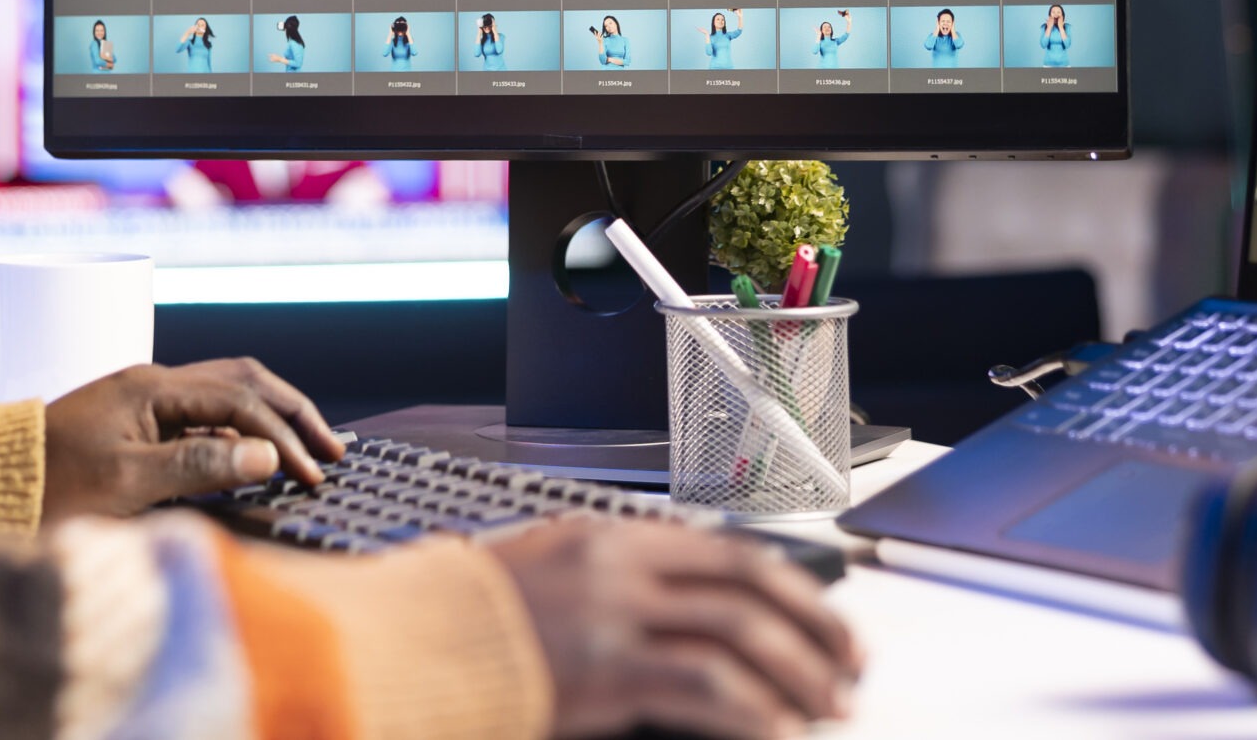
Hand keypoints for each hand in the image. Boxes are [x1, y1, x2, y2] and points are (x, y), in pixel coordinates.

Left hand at [40, 359, 344, 521]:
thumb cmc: (51, 485)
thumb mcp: (127, 482)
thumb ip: (200, 465)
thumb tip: (269, 454)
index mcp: (153, 388)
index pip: (239, 400)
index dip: (283, 436)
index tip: (312, 475)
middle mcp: (154, 382)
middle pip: (243, 380)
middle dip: (292, 411)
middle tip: (333, 448)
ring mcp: (146, 399)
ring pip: (227, 389)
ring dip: (271, 414)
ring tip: (308, 444)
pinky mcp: (138, 420)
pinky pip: (206, 411)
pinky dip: (242, 427)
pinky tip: (256, 452)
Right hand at [486, 518, 860, 738]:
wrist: (408, 645)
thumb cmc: (469, 625)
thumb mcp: (547, 578)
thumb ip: (616, 586)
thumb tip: (690, 620)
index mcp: (609, 536)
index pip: (727, 548)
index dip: (793, 585)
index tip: (828, 619)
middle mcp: (619, 564)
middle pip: (747, 584)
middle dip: (814, 627)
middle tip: (849, 666)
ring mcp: (613, 615)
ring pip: (740, 633)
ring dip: (797, 675)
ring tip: (826, 707)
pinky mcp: (605, 671)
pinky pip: (706, 688)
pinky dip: (754, 712)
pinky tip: (777, 732)